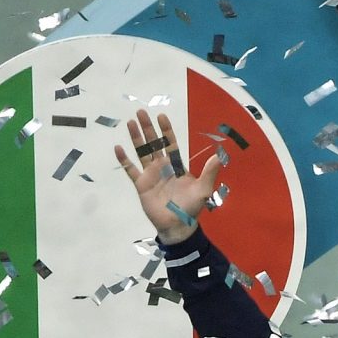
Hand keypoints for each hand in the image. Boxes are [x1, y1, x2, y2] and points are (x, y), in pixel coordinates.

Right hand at [114, 110, 224, 243]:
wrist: (178, 225)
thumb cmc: (191, 207)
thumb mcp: (204, 189)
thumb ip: (210, 172)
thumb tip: (219, 156)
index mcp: (177, 166)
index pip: (171, 144)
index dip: (166, 131)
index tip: (161, 116)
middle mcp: (162, 167)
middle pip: (154, 143)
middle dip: (148, 128)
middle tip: (141, 112)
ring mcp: (150, 175)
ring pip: (141, 152)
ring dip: (136, 138)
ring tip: (130, 122)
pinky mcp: (141, 184)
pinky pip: (130, 170)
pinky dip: (124, 160)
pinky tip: (118, 148)